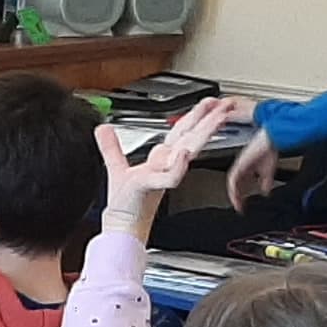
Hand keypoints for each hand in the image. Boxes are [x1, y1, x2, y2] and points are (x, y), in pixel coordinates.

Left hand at [103, 97, 249, 221]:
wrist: (122, 224)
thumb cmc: (125, 201)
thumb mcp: (116, 166)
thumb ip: (111, 146)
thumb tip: (102, 128)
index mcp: (161, 158)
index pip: (181, 132)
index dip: (194, 116)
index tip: (208, 103)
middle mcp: (166, 164)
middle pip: (191, 137)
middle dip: (208, 120)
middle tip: (223, 105)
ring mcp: (163, 174)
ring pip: (188, 151)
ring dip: (203, 134)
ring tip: (216, 120)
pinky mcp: (153, 186)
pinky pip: (171, 176)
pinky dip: (177, 166)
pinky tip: (183, 155)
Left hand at [226, 130, 279, 202]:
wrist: (270, 140)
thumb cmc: (268, 150)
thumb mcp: (268, 171)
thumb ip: (265, 182)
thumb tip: (265, 193)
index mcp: (246, 169)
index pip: (240, 185)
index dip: (240, 195)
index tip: (242, 206)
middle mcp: (240, 168)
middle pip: (235, 185)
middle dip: (236, 197)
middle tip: (239, 208)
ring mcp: (239, 166)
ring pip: (232, 183)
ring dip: (234, 194)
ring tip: (237, 204)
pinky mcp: (239, 164)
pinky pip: (233, 178)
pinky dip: (234, 187)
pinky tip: (236, 194)